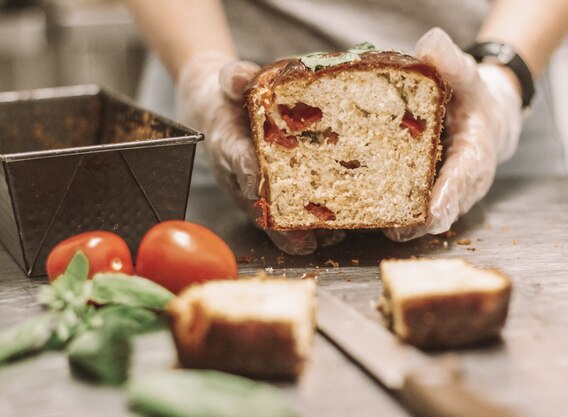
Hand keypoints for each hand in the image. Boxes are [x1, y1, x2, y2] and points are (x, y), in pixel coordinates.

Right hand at [176, 52, 345, 254]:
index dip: (252, 177)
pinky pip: (290, 213)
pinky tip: (340, 230)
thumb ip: (233, 77)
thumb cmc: (228, 98)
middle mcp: (241, 175)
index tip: (265, 191)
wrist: (218, 109)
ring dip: (302, 231)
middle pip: (260, 206)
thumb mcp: (228, 80)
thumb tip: (239, 76)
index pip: (238, 161)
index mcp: (228, 144)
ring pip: (276, 218)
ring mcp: (256, 189)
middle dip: (282, 226)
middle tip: (306, 240)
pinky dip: (312, 224)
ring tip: (332, 238)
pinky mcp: (271, 194)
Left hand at [384, 28, 522, 241]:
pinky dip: (390, 213)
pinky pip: (410, 210)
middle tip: (390, 229)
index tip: (430, 215)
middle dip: (417, 223)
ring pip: (423, 218)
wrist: (481, 115)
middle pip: (441, 211)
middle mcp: (461, 183)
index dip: (447, 200)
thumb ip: (450, 62)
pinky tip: (363, 213)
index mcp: (475, 156)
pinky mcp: (426, 196)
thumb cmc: (472, 97)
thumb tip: (429, 44)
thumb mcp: (464, 74)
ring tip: (370, 226)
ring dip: (400, 224)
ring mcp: (443, 194)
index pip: (463, 183)